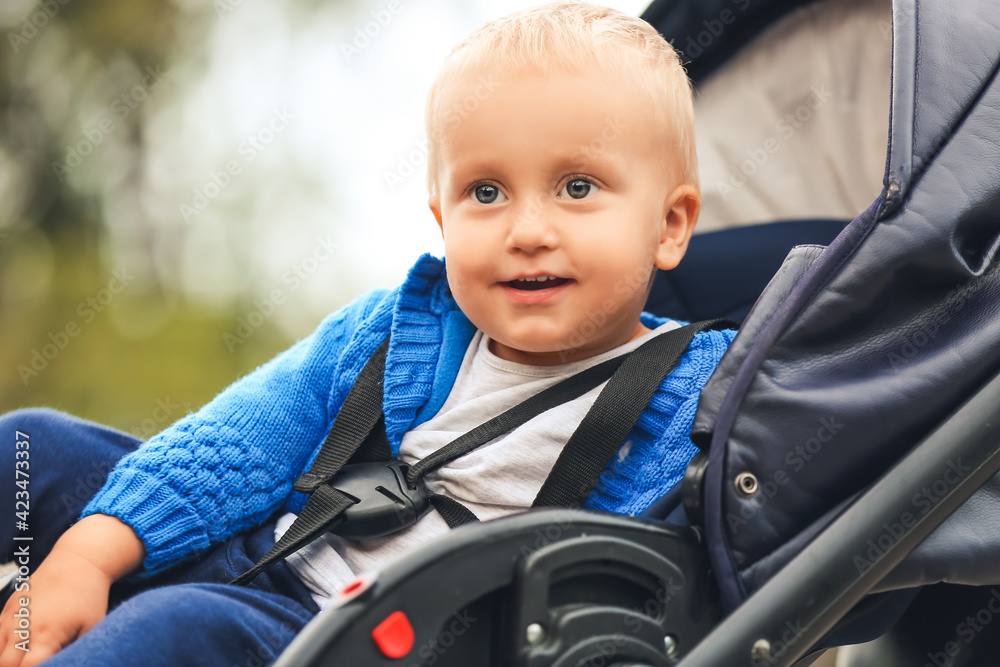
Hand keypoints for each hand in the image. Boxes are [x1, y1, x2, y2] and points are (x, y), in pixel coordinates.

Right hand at [0, 548, 111, 665]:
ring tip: (26, 657)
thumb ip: (73, 650)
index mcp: (45, 635)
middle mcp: (22, 627)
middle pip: (6, 665)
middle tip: (37, 661)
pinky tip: (19, 647)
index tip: (46, 665)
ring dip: (8, 660)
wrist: (78, 561)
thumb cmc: (88, 595)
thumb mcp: (91, 627)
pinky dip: (3, 646)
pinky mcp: (7, 608)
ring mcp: (11, 617)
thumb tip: (65, 661)